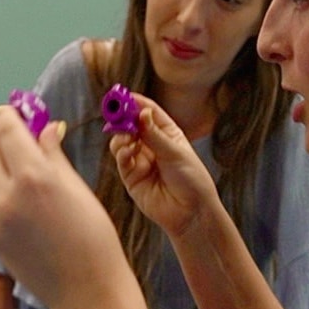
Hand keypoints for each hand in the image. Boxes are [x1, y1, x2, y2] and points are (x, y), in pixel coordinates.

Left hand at [0, 102, 127, 308]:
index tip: (13, 108)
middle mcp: (7, 194)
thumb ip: (53, 154)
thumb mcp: (78, 188)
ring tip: (9, 148)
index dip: (9, 115)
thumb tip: (45, 127)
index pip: (9, 131)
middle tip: (4, 121)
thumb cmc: (93, 238)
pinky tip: (13, 181)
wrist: (85, 290)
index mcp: (34, 176)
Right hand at [109, 93, 218, 239]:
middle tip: (117, 114)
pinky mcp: (130, 176)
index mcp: (167, 133)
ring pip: (121, 140)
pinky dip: (122, 152)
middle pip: (130, 124)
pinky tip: (129, 151)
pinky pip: (121, 158)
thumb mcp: (175, 152)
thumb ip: (154, 134)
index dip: (134, 102)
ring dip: (121, 135)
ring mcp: (139, 159)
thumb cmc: (191, 180)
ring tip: (128, 138)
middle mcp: (151, 144)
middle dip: (122, 118)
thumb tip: (140, 112)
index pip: (147, 112)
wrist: (190, 212)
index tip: (122, 95)